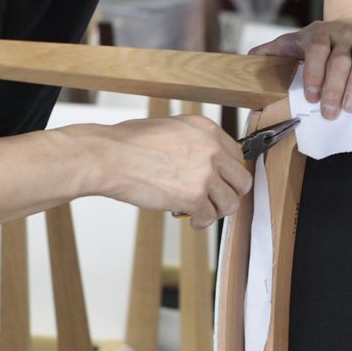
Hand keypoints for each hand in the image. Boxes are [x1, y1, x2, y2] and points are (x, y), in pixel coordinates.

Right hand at [81, 115, 252, 228]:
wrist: (109, 157)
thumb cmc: (128, 143)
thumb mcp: (170, 128)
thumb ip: (193, 141)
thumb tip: (204, 160)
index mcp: (206, 129)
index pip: (236, 155)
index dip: (228, 173)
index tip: (220, 182)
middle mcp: (211, 148)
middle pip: (241, 180)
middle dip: (229, 193)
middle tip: (216, 200)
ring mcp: (205, 173)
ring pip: (231, 202)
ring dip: (217, 211)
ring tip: (203, 212)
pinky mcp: (194, 196)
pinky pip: (210, 216)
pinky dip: (202, 222)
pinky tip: (192, 220)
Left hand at [249, 19, 351, 119]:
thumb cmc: (324, 41)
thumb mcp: (296, 42)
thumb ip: (274, 51)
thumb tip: (249, 58)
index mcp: (318, 35)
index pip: (316, 52)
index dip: (314, 74)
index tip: (312, 98)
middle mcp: (342, 35)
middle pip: (339, 60)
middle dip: (335, 87)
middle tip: (330, 112)